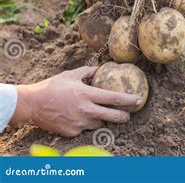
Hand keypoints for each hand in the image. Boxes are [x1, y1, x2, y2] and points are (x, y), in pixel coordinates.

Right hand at [10, 66, 141, 136]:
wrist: (31, 104)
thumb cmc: (51, 87)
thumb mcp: (71, 75)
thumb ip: (88, 71)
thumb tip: (100, 67)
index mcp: (87, 94)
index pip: (114, 98)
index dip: (129, 100)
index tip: (139, 100)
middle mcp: (86, 110)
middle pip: (113, 116)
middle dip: (124, 116)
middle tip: (127, 115)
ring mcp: (79, 123)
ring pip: (99, 124)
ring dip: (101, 119)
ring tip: (97, 113)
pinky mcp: (72, 132)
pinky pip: (85, 129)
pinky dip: (85, 124)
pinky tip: (78, 118)